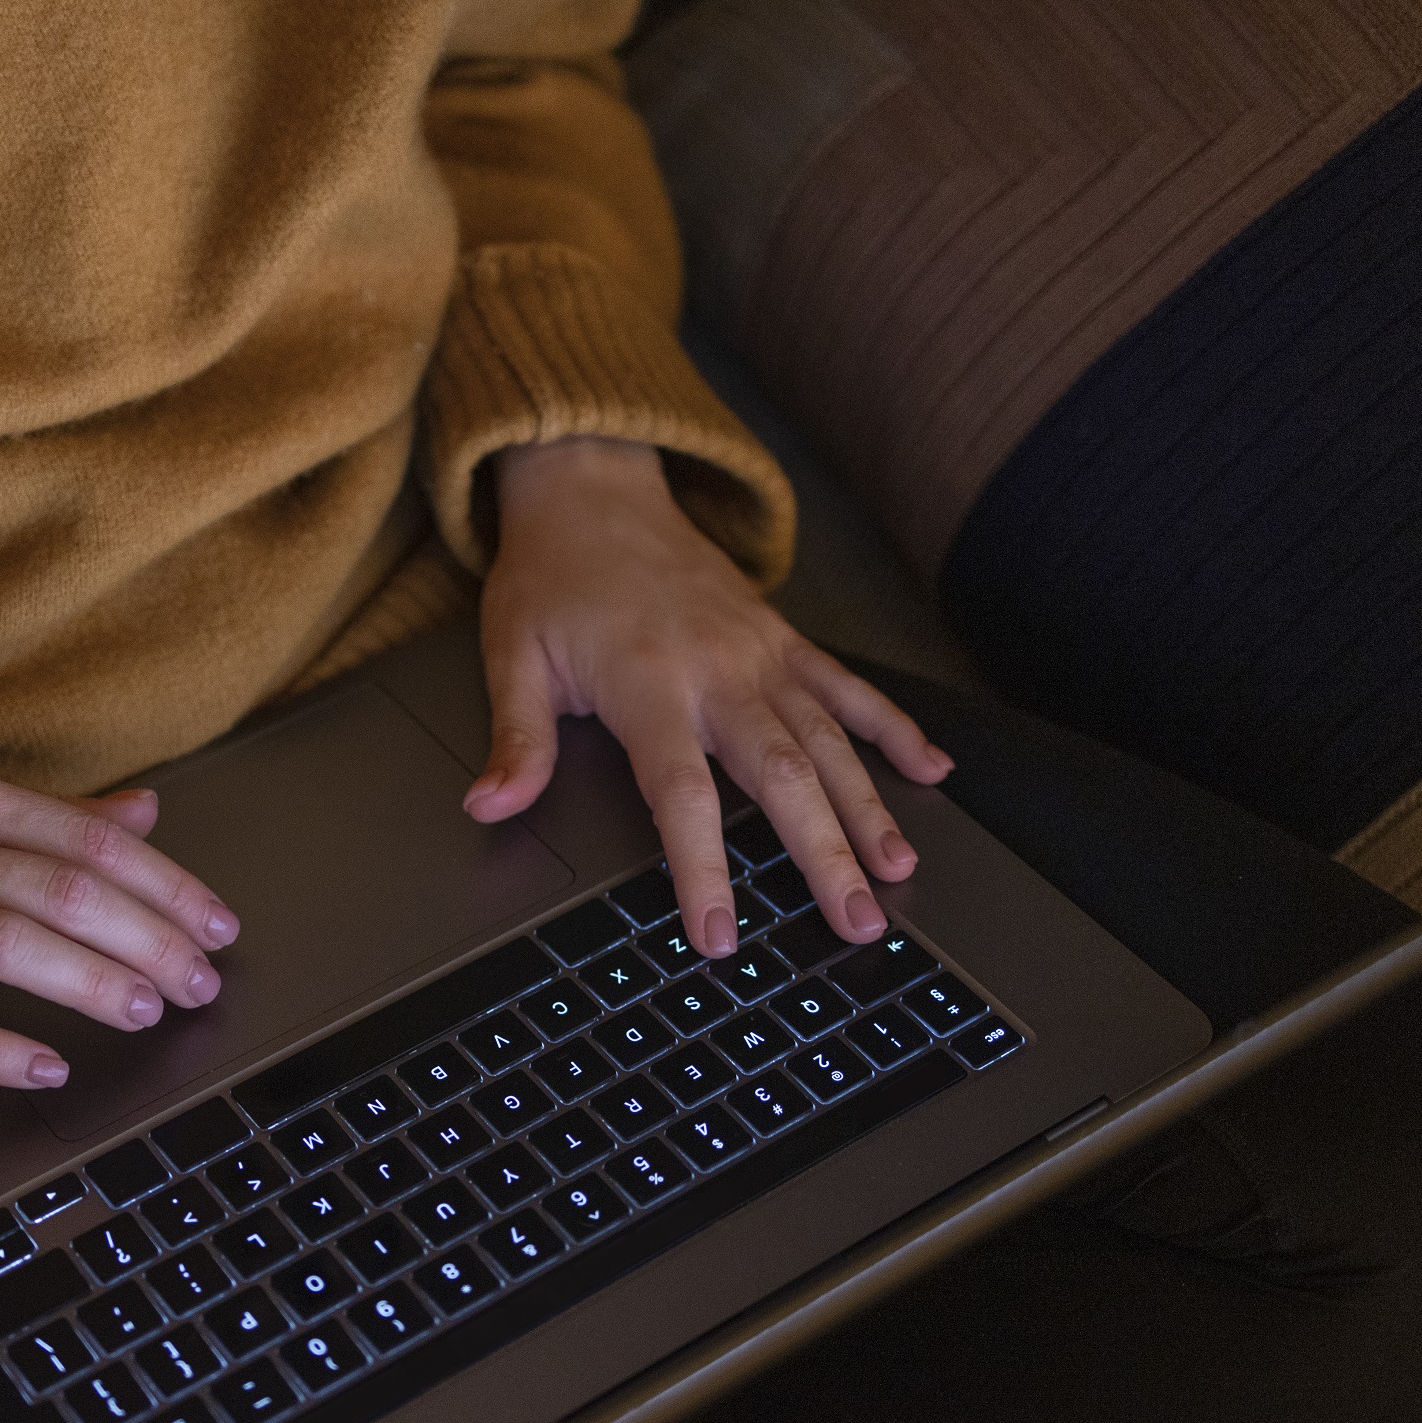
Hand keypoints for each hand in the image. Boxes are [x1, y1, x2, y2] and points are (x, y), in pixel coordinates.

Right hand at [0, 752, 238, 1088]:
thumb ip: (37, 815)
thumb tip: (145, 815)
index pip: (83, 838)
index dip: (165, 884)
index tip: (217, 924)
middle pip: (62, 889)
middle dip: (150, 939)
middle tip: (201, 981)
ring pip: (6, 943)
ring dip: (93, 981)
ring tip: (149, 1010)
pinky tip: (45, 1064)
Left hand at [467, 435, 952, 955]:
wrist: (594, 489)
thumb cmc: (550, 578)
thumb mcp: (511, 656)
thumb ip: (515, 740)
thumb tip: (489, 807)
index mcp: (648, 683)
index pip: (684, 794)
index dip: (704, 868)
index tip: (720, 932)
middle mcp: (719, 670)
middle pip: (784, 777)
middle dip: (825, 855)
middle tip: (857, 922)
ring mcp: (761, 652)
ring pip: (829, 740)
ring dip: (869, 808)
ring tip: (899, 869)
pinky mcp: (784, 637)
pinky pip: (849, 687)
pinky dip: (895, 728)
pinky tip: (932, 772)